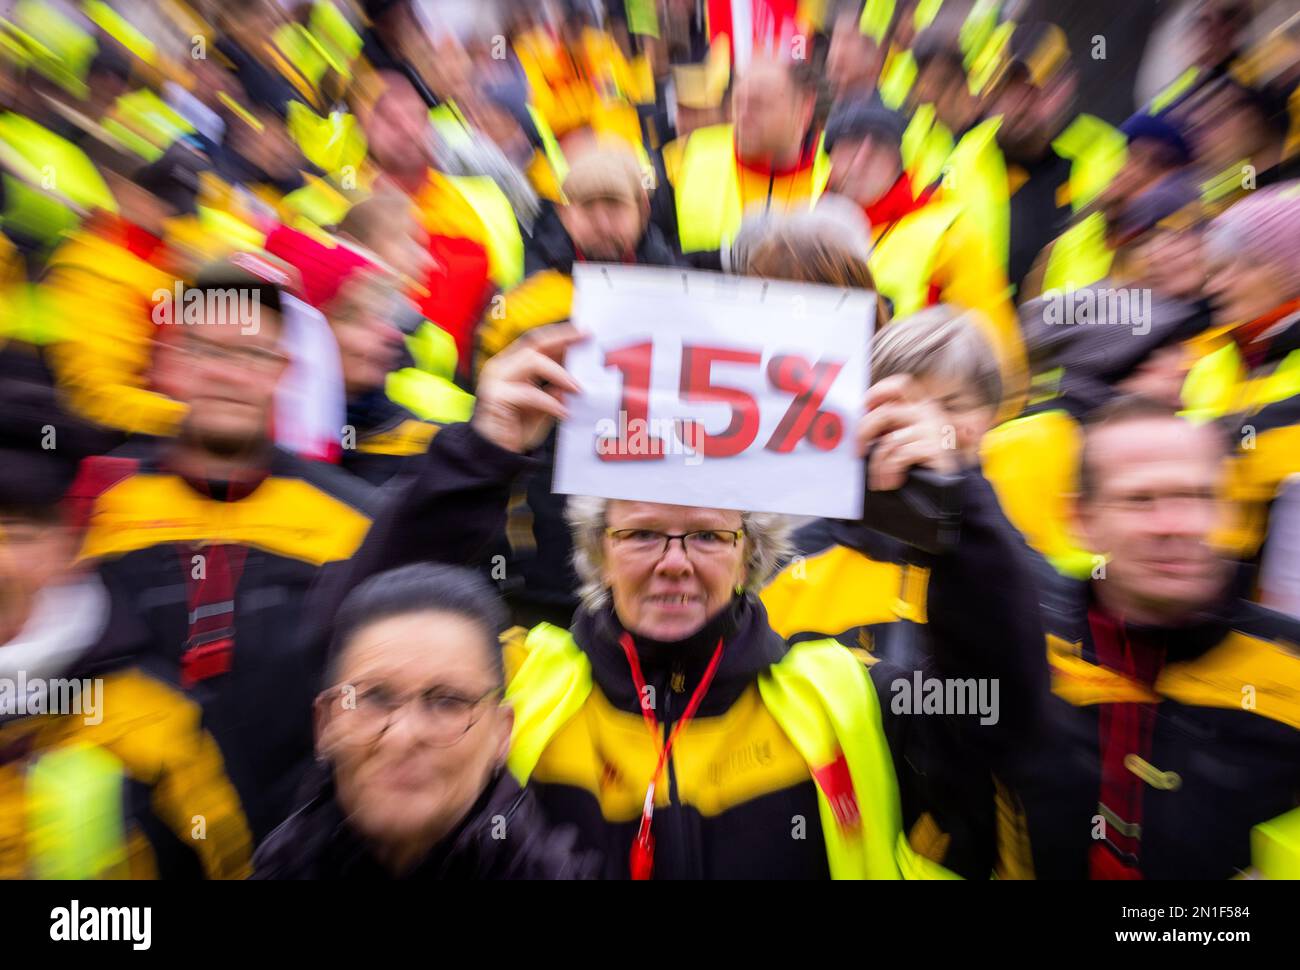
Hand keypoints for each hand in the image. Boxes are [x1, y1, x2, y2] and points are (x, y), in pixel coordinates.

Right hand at [472, 323, 585, 452]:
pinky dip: (549, 402)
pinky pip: (528, 393)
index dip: (561, 335)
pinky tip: (563, 413)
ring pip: (531, 360)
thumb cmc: (516, 430)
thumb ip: (555, 392)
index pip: (537, 342)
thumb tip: (574, 381)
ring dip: (559, 373)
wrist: (494, 455)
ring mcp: (495, 379)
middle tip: (585, 338)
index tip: (584, 333)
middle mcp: (501, 367)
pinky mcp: (495, 396)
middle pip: (534, 342)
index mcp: (511, 365)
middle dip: (562, 338)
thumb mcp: (543, 408)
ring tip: (578, 388)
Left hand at [854, 374, 958, 490]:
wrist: (958, 484)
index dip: (877, 392)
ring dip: (877, 464)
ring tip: (879, 478)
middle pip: (885, 412)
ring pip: (888, 441)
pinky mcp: (934, 447)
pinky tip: (891, 481)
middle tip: (858, 451)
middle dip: (864, 432)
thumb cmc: (933, 462)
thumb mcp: (913, 437)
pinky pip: (899, 457)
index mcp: (923, 405)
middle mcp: (929, 412)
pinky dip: (889, 472)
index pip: (900, 385)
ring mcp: (933, 428)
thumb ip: (896, 426)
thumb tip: (866, 428)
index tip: (864, 408)